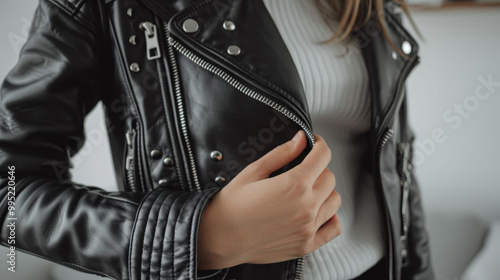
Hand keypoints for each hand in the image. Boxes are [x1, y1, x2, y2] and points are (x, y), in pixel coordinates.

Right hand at [197, 130, 340, 269]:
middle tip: (304, 169)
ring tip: (309, 191)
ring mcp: (308, 228)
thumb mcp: (254, 171)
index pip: (323, 156)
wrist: (219, 238)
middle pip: (330, 178)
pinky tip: (318, 213)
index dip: (319, 145)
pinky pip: (334, 228)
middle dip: (319, 168)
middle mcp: (306, 206)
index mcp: (295, 184)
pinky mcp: (306, 245)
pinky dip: (331, 218)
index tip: (314, 144)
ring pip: (335, 201)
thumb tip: (301, 139)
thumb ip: (282, 153)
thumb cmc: (231, 205)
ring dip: (326, 192)